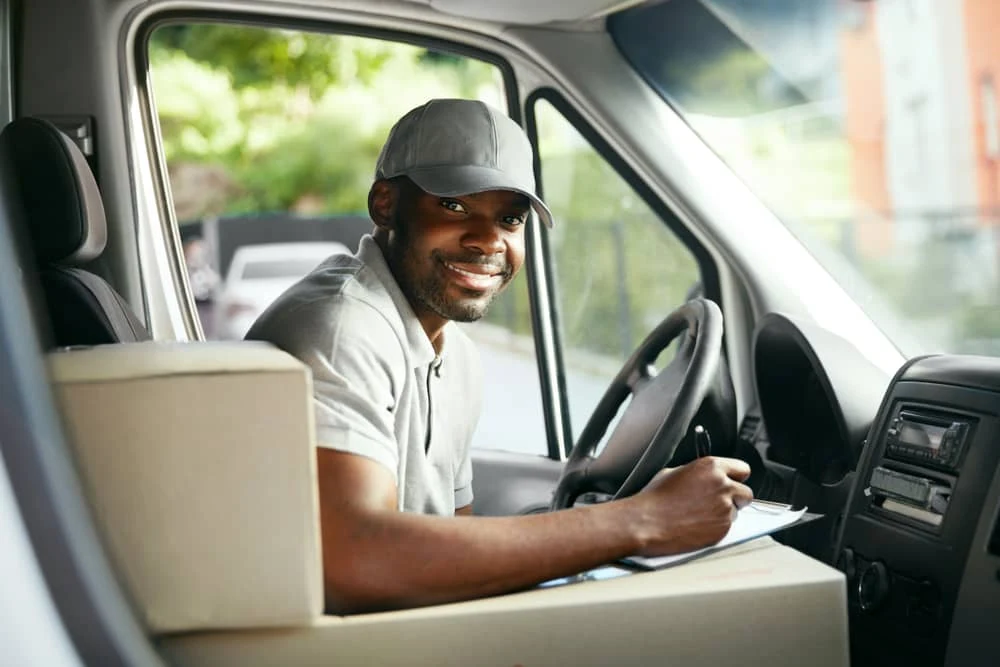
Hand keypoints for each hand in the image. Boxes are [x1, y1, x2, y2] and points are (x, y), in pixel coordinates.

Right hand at [624, 456, 752, 556]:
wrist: (646, 523)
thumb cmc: (655, 499)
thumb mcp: (674, 473)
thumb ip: (698, 473)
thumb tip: (706, 477)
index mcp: (710, 466)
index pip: (742, 469)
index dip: (735, 478)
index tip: (731, 483)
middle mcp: (722, 485)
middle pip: (746, 493)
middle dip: (735, 498)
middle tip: (717, 503)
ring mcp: (724, 508)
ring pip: (737, 512)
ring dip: (725, 514)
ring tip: (701, 516)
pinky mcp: (723, 528)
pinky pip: (728, 527)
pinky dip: (717, 527)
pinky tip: (698, 525)